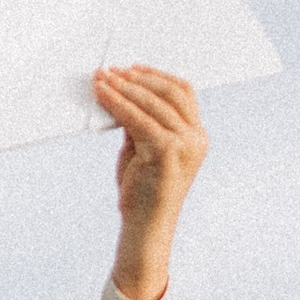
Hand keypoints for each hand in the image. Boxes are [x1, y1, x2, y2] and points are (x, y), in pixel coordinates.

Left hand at [95, 64, 206, 299]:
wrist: (145, 230)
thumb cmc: (143, 193)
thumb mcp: (145, 150)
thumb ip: (142, 123)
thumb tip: (124, 93)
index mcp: (197, 136)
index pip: (182, 92)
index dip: (156, 76)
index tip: (132, 69)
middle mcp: (196, 138)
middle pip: (168, 92)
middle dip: (136, 78)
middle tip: (111, 71)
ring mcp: (184, 145)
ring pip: (151, 102)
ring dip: (123, 87)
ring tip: (102, 80)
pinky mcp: (165, 151)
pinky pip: (137, 118)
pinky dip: (117, 104)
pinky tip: (102, 96)